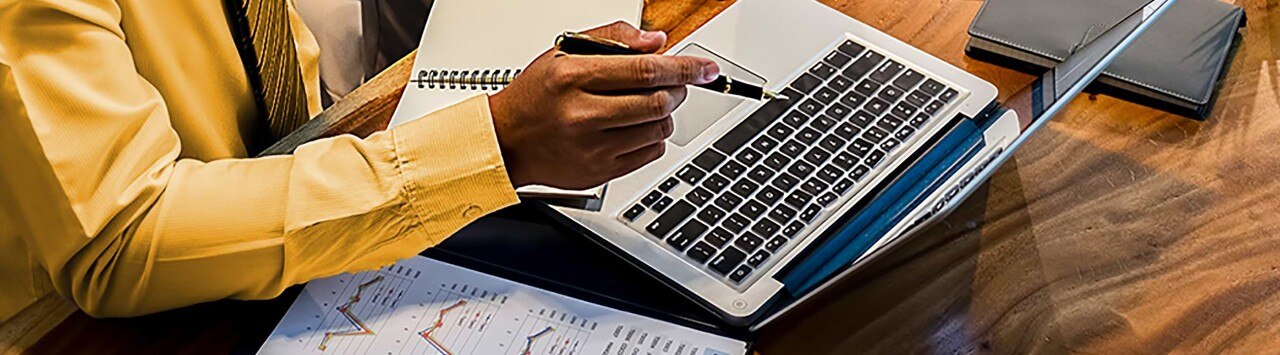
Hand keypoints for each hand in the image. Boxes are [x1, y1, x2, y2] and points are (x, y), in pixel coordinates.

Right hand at [489, 21, 719, 189]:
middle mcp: (583, 114)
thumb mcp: (565, 52)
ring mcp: (592, 148)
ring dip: (665, 114)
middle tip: (674, 84)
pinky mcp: (600, 172)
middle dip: (678, 90)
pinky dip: (653, 137)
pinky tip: (634, 127)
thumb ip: (614, 39)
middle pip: (657, 102)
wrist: (507, 141)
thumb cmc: (536, 95)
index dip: (683, 68)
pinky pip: (649, 153)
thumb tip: (657, 43)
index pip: (644, 70)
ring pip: (658, 129)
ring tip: (648, 105)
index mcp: (574, 78)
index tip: (705, 68)